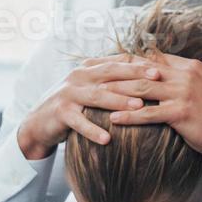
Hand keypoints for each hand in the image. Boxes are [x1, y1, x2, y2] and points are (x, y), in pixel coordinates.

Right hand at [16, 54, 160, 159]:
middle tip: (157, 79)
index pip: (118, 61)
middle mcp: (78, 76)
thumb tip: (147, 78)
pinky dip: (92, 131)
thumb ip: (112, 82)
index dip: (139, 63)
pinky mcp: (60, 113)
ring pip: (97, 96)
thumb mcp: (91, 89)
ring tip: (139, 108)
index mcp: (89, 68)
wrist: (39, 122)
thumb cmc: (73, 106)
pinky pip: (79, 122)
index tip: (162, 67)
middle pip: (110, 73)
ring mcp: (68, 94)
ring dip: (119, 101)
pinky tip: (107, 140)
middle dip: (135, 75)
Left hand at [104, 53, 201, 165]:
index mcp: (188, 67)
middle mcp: (185, 75)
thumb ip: (181, 78)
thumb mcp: (201, 87)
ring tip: (97, 96)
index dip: (127, 60)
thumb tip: (159, 73)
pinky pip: (149, 114)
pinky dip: (129, 116)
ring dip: (117, 93)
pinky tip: (113, 119)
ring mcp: (183, 93)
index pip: (151, 58)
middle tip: (94, 77)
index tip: (107, 63)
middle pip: (142, 72)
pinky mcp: (181, 113)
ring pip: (142, 90)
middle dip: (116, 74)